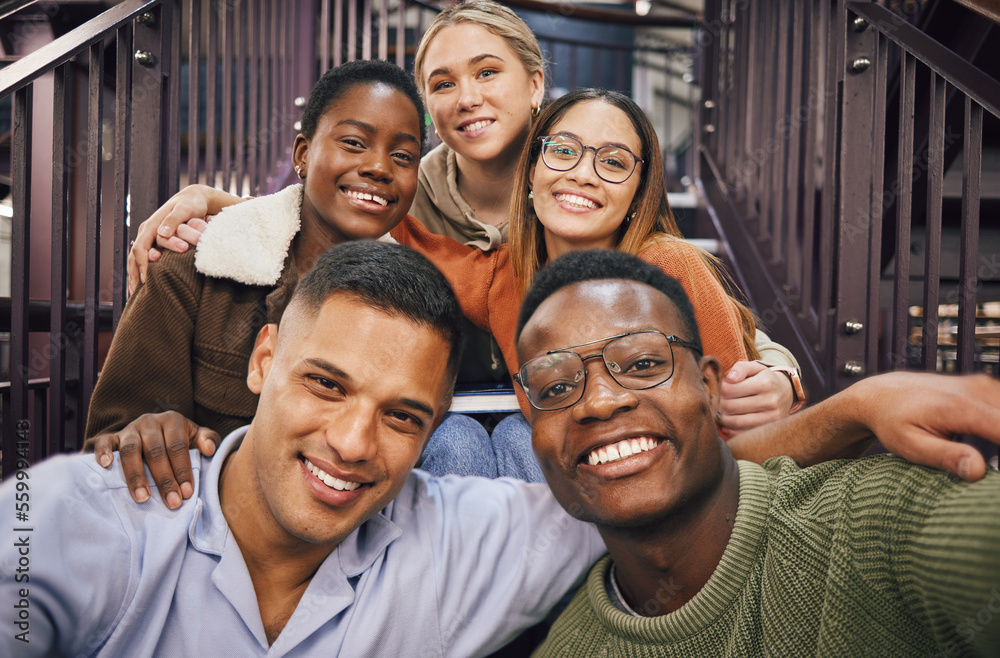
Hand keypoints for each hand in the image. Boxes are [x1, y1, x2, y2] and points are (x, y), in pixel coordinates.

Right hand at [87, 411, 220, 507]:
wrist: (156, 432)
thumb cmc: (180, 441)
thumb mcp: (197, 437)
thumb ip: (208, 440)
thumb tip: (209, 449)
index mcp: (173, 420)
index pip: (178, 447)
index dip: (182, 470)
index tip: (187, 493)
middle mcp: (150, 421)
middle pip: (155, 451)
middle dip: (164, 479)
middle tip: (171, 502)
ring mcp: (130, 429)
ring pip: (130, 450)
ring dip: (136, 475)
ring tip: (143, 498)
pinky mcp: (112, 436)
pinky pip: (105, 442)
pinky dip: (103, 452)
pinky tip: (105, 466)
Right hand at [127, 185, 243, 294]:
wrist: (192, 200)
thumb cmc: (191, 205)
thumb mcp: (185, 209)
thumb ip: (174, 220)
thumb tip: (162, 233)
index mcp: (150, 226)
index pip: (140, 248)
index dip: (142, 265)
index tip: (146, 280)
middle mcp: (146, 233)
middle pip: (134, 256)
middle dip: (134, 275)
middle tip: (137, 294)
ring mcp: (149, 238)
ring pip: (136, 259)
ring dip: (135, 276)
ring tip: (136, 294)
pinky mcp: (155, 242)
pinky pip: (144, 259)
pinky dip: (141, 272)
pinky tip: (143, 285)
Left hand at [718, 360, 794, 434]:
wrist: (787, 392)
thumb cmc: (765, 378)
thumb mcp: (755, 368)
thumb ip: (740, 368)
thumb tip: (729, 378)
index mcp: (765, 383)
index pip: (730, 389)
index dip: (719, 389)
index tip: (718, 389)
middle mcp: (770, 401)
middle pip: (732, 406)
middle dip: (719, 404)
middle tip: (715, 402)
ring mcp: (771, 416)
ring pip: (738, 422)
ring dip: (723, 419)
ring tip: (719, 412)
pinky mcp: (769, 428)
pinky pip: (745, 432)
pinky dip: (732, 430)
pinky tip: (727, 424)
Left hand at [854, 372, 999, 481]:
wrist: (881, 394)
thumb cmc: (891, 421)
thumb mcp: (910, 445)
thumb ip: (946, 457)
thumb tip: (978, 471)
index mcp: (961, 407)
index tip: (999, 471)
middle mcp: (977, 391)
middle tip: (993, 463)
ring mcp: (983, 386)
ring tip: (992, 458)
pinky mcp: (985, 388)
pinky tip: (994, 442)